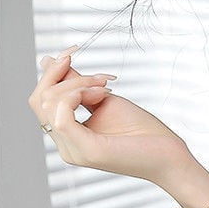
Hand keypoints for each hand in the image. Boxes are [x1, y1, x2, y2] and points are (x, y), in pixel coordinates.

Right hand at [27, 45, 194, 187]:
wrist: (168, 154)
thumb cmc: (142, 131)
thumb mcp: (102, 99)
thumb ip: (75, 84)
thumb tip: (47, 61)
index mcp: (68, 136)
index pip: (40, 100)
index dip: (51, 72)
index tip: (71, 53)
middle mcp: (66, 147)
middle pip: (40, 99)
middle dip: (65, 76)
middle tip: (101, 77)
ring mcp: (74, 151)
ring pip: (49, 103)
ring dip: (77, 84)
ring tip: (105, 87)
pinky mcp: (87, 151)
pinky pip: (61, 115)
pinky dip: (77, 94)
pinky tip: (100, 94)